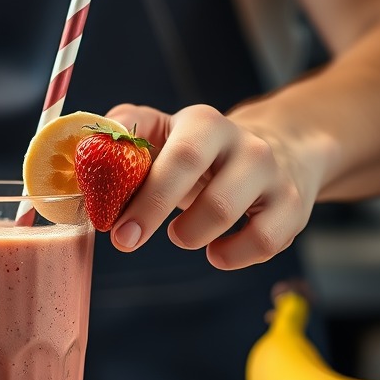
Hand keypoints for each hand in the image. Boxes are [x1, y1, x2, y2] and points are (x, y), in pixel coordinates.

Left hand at [103, 103, 323, 269]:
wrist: (276, 150)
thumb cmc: (200, 152)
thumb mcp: (162, 131)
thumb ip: (123, 132)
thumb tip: (85, 145)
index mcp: (205, 124)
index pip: (179, 157)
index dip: (146, 196)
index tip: (113, 226)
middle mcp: (247, 146)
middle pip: (211, 192)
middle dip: (160, 218)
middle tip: (126, 241)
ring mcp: (274, 177)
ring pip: (231, 218)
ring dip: (193, 236)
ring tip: (182, 234)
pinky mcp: (294, 208)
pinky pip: (265, 243)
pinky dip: (233, 255)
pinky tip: (216, 250)